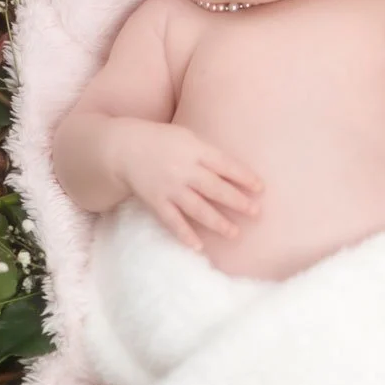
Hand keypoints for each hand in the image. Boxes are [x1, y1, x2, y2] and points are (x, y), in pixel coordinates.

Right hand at [111, 119, 263, 250]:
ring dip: (217, 222)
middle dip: (236, 201)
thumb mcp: (188, 138)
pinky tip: (199, 246)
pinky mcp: (156, 201)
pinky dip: (185, 234)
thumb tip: (235, 171)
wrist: (124, 148)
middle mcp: (183, 170)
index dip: (243, 176)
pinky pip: (172, 221)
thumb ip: (208, 154)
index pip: (224, 164)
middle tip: (256, 212)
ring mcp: (169, 188)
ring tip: (234, 233)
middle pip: (214, 188)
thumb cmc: (162, 141)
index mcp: (194, 150)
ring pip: (197, 208)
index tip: (260, 188)